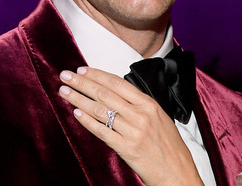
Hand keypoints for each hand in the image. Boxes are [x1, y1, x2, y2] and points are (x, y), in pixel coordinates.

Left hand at [59, 67, 203, 185]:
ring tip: (64, 91)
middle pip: (105, 93)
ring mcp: (133, 131)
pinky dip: (87, 121)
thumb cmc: (168, 145)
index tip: (82, 70)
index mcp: (149, 104)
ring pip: (100, 110)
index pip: (118, 83)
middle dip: (82, 83)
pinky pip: (102, 131)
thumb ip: (139, 105)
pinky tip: (75, 113)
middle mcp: (141, 115)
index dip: (97, 75)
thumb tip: (114, 93)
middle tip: (65, 75)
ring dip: (78, 99)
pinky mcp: (126, 148)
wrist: (177, 172)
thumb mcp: (159, 117)